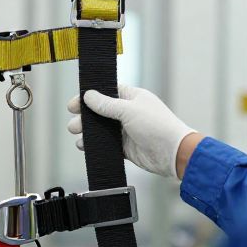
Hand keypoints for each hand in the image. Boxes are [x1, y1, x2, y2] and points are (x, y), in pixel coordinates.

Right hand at [67, 85, 198, 178]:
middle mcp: (128, 113)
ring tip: (77, 134)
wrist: (173, 153)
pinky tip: (85, 146)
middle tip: (74, 123)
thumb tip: (88, 96)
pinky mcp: (125, 147)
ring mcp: (126, 130)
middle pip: (99, 112)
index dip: (89, 97)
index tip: (74, 103)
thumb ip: (106, 104)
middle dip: (84, 117)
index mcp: (131, 97)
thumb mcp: (129, 110)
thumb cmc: (158, 126)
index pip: (106, 92)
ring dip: (87, 132)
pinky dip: (94, 145)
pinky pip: (105, 144)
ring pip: (100, 129)